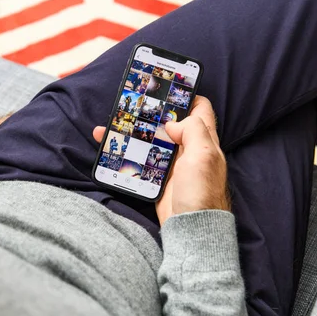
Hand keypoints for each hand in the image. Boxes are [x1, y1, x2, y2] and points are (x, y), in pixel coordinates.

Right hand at [92, 96, 228, 225]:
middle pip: (170, 122)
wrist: (190, 229)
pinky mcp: (158, 177)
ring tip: (113, 123)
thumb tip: (172, 122)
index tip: (168, 86)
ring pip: (151, 140)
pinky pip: (141, 159)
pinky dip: (127, 152)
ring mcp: (173, 164)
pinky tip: (112, 148)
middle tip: (134, 101)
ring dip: (134, 131)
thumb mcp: (203, 156)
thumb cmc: (201, 193)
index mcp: (204, 140)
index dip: (187, 95)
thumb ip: (193, 130)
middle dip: (153, 111)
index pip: (200, 109)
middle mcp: (189, 149)